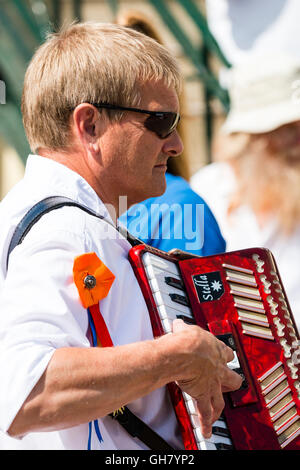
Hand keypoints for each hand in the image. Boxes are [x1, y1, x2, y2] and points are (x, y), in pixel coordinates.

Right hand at [172, 319, 241, 438]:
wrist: (183, 352)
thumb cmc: (186, 339)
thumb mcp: (185, 329)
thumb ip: (183, 328)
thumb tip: (178, 324)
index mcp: (216, 350)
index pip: (227, 354)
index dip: (225, 356)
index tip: (225, 357)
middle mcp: (217, 368)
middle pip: (232, 378)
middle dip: (232, 382)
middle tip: (230, 384)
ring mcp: (212, 383)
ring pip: (221, 399)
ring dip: (219, 408)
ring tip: (218, 414)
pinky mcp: (203, 394)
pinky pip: (205, 411)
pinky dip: (205, 422)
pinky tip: (206, 431)